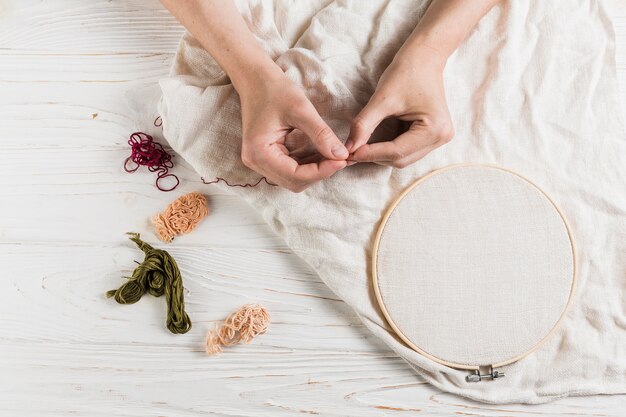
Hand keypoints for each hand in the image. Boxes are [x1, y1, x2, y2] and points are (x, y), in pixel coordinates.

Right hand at [238, 72, 348, 191]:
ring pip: (293, 178)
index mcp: (259, 153)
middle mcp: (255, 162)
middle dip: (319, 173)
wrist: (256, 78)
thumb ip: (321, 134)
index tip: (342, 160)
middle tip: (340, 158)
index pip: (295, 175)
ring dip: (315, 170)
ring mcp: (259, 161)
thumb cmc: (274, 89)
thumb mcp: (301, 110)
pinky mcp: (266, 156)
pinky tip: (323, 153)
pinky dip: (308, 164)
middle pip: (294, 181)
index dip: (321, 171)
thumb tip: (342, 155)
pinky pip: (290, 168)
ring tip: (334, 155)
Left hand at [346, 47, 453, 167]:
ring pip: (403, 158)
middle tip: (352, 151)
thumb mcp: (382, 99)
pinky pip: (406, 150)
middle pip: (401, 159)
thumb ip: (364, 125)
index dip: (370, 154)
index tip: (348, 154)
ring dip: (381, 154)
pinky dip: (389, 148)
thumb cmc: (407, 72)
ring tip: (361, 145)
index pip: (397, 152)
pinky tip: (376, 140)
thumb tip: (348, 149)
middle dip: (375, 156)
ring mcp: (439, 139)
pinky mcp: (432, 136)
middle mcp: (441, 138)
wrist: (425, 56)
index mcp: (434, 129)